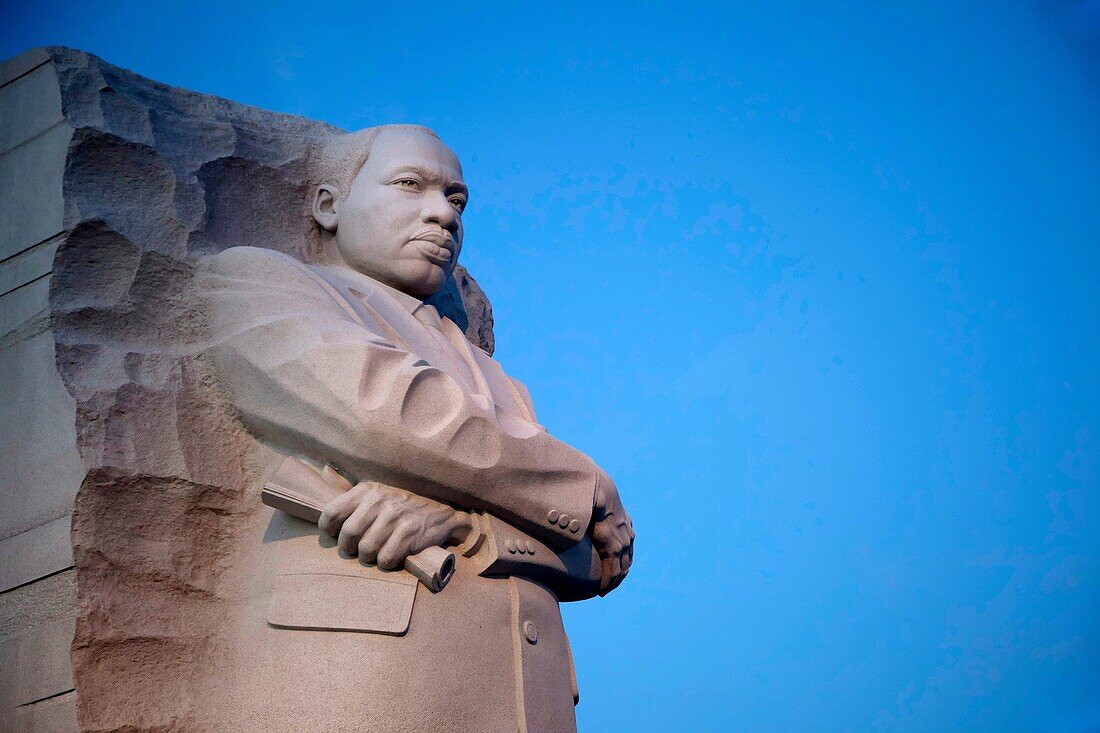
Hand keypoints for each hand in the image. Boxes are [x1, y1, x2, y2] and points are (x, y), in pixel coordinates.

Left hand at [318, 482, 473, 569]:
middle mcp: (379, 500)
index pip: (331, 513)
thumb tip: (323, 479)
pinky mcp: (409, 533)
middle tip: (357, 550)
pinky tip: (393, 556)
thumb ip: (352, 498)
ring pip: (366, 550)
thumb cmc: (402, 508)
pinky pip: (385, 559)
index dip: (329, 531)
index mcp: (367, 490)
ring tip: (377, 553)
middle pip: (347, 536)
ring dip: (369, 558)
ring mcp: (395, 516)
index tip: (336, 536)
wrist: (440, 516)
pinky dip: (386, 563)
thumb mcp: (377, 494)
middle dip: (350, 549)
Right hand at [591, 470, 633, 594]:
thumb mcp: (600, 503)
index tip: (613, 575)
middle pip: (626, 563)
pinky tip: (602, 589)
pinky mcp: (613, 546)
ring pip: (621, 570)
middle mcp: (627, 536)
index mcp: (625, 526)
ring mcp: (622, 542)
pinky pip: (613, 569)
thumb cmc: (594, 495)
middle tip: (607, 587)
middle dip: (618, 577)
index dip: (621, 564)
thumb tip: (585, 510)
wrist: (599, 490)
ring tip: (604, 591)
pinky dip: (608, 581)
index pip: (627, 551)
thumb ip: (597, 510)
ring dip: (613, 582)